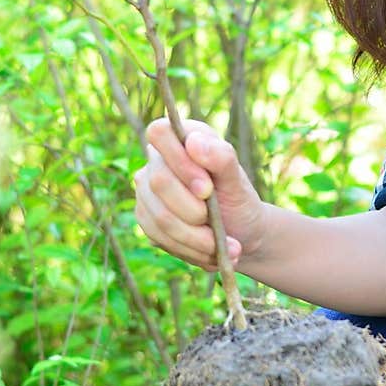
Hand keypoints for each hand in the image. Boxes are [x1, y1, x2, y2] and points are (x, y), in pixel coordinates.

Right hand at [133, 118, 266, 271]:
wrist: (239, 232)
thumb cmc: (238, 199)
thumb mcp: (238, 180)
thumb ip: (221, 157)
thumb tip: (193, 142)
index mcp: (181, 138)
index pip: (158, 132)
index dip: (179, 161)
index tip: (206, 189)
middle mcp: (157, 162)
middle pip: (159, 182)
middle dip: (194, 210)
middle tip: (218, 223)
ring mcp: (146, 191)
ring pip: (160, 216)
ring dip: (197, 238)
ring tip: (224, 246)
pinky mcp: (146, 218)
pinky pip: (159, 237)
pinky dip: (190, 249)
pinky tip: (210, 253)